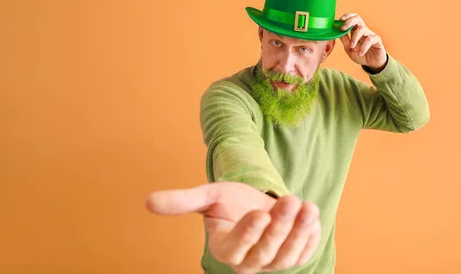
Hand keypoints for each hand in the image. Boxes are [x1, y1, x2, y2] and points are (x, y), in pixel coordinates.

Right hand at [146, 182, 320, 273]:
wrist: (257, 203)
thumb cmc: (231, 201)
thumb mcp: (209, 196)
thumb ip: (183, 201)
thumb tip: (148, 202)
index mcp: (225, 249)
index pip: (236, 249)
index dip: (249, 234)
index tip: (260, 213)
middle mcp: (248, 263)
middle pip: (266, 253)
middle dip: (280, 227)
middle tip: (289, 200)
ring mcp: (272, 264)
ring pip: (286, 256)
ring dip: (299, 231)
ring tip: (306, 206)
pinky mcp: (292, 258)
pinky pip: (303, 253)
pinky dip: (310, 236)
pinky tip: (311, 215)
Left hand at [339, 12, 387, 69]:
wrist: (372, 64)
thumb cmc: (360, 54)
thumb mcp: (349, 48)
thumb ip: (344, 39)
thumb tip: (336, 31)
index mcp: (356, 30)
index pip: (352, 18)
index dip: (346, 17)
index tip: (340, 20)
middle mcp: (363, 30)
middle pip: (357, 18)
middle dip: (349, 21)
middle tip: (343, 28)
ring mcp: (371, 34)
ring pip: (362, 29)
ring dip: (354, 37)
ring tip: (352, 46)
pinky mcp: (377, 40)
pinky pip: (370, 39)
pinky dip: (364, 47)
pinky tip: (360, 53)